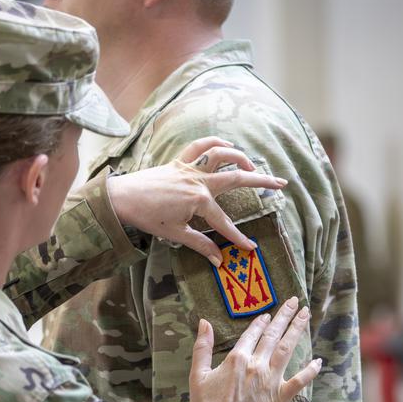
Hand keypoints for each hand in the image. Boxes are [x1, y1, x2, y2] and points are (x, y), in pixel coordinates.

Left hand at [106, 137, 287, 265]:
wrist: (121, 198)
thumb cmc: (147, 217)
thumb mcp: (175, 234)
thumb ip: (200, 244)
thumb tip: (218, 260)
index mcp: (199, 201)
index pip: (225, 222)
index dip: (238, 238)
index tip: (251, 248)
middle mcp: (199, 181)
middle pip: (237, 178)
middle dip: (262, 180)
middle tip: (281, 184)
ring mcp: (189, 168)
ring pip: (222, 154)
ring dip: (241, 156)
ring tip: (253, 165)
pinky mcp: (179, 161)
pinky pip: (199, 146)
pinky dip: (214, 142)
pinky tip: (226, 145)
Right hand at [189, 297, 320, 401]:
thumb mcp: (198, 374)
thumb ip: (202, 346)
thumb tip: (204, 322)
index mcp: (237, 358)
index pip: (252, 333)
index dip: (261, 321)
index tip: (269, 313)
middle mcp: (256, 364)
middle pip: (272, 335)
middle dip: (284, 316)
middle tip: (294, 301)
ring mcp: (270, 380)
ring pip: (286, 349)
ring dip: (297, 330)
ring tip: (305, 315)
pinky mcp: (280, 396)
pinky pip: (299, 381)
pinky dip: (310, 371)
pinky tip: (318, 361)